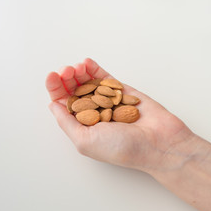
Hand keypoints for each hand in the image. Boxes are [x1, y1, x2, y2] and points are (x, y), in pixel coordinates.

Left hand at [46, 58, 195, 172]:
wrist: (158, 142)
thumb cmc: (122, 148)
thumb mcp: (85, 140)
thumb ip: (67, 122)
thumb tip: (53, 105)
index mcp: (82, 126)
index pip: (64, 104)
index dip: (56, 89)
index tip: (52, 76)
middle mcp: (93, 113)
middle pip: (74, 90)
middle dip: (66, 78)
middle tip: (67, 71)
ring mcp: (107, 100)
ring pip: (88, 82)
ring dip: (79, 72)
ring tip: (77, 66)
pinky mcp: (121, 92)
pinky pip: (105, 78)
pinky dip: (95, 69)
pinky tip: (86, 63)